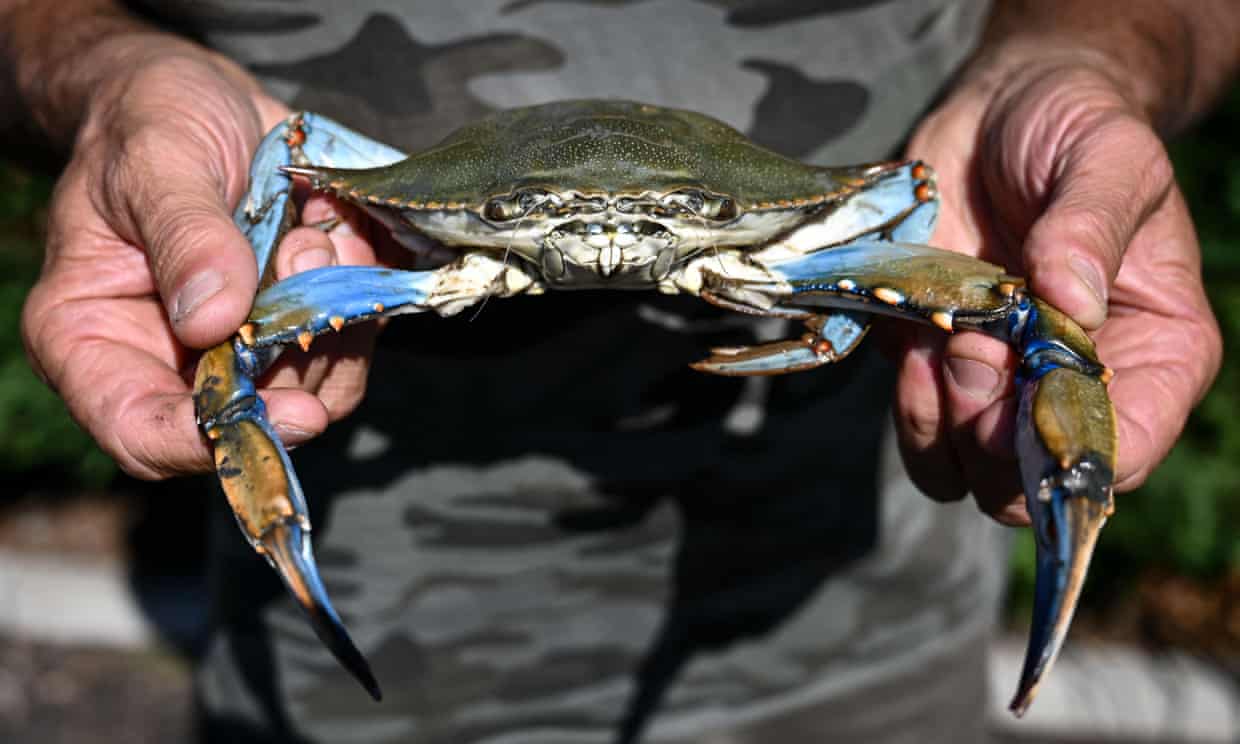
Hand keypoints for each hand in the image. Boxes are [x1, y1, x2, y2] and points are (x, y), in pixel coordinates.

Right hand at [20, 37, 379, 478]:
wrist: (201, 95)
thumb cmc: (149, 119)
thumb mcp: (155, 159)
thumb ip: (185, 235)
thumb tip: (213, 320)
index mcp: (93, 335)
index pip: (140, 430)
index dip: (211, 441)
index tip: (290, 413)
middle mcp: (168, 357)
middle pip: (246, 419)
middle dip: (298, 355)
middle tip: (308, 260)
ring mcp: (241, 345)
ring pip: (312, 385)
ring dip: (334, 314)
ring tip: (312, 230)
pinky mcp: (297, 322)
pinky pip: (348, 342)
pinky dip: (360, 294)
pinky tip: (338, 232)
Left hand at [895, 56, 1221, 523]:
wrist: (999, 111)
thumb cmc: (1074, 129)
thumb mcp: (1108, 155)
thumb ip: (1093, 224)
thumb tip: (1070, 298)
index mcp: (1155, 352)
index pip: (1124, 450)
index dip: (1066, 449)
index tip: (1022, 399)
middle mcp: (1076, 386)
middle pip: (1032, 481)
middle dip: (993, 437)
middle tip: (974, 354)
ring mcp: (1001, 385)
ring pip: (965, 474)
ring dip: (942, 425)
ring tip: (943, 344)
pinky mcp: (935, 369)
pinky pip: (917, 430)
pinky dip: (906, 402)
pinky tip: (913, 337)